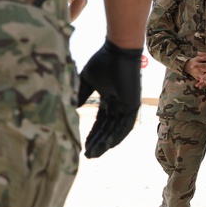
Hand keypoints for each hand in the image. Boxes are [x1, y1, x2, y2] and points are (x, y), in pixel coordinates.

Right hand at [77, 39, 142, 157]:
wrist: (117, 50)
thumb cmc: (103, 61)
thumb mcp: (86, 80)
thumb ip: (81, 94)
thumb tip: (72, 108)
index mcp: (109, 99)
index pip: (101, 122)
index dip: (92, 134)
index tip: (83, 146)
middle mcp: (119, 105)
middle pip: (107, 129)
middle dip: (97, 143)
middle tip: (87, 156)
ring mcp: (127, 105)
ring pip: (116, 130)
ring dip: (105, 143)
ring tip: (94, 154)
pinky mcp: (133, 105)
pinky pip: (126, 125)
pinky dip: (117, 136)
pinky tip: (108, 145)